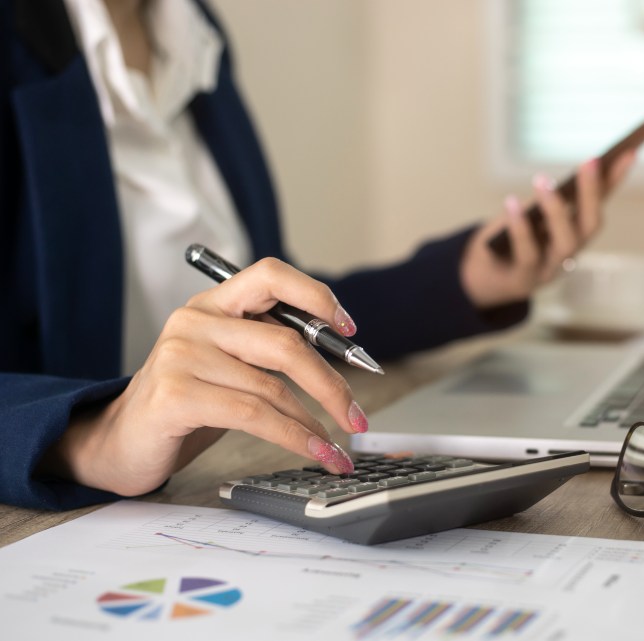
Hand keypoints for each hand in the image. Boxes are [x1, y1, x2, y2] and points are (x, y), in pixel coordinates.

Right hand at [40, 259, 366, 495]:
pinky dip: (295, 438)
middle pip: (286, 342)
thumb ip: (270, 350)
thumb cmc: (186, 403)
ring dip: (316, 423)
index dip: (316, 295)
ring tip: (339, 447)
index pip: (271, 275)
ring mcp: (181, 356)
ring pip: (273, 388)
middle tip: (357, 416)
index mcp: (214, 304)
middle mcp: (195, 321)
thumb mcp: (230, 364)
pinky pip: (255, 416)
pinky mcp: (176, 395)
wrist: (119, 442)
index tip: (350, 329)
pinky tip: (316, 452)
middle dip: (332, 384)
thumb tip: (341, 359)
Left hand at [460, 149, 636, 308]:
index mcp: (574, 233)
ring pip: (565, 243)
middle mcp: (569, 252)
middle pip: (590, 225)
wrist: (481, 279)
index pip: (601, 203)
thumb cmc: (509, 239)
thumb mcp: (530, 213)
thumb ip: (550, 198)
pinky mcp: (524, 279)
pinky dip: (520, 228)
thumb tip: (565, 176)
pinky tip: (511, 203)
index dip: (615, 179)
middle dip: (592, 193)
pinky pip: (527, 254)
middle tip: (590, 162)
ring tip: (543, 181)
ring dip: (556, 210)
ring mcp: (550, 268)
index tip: (629, 152)